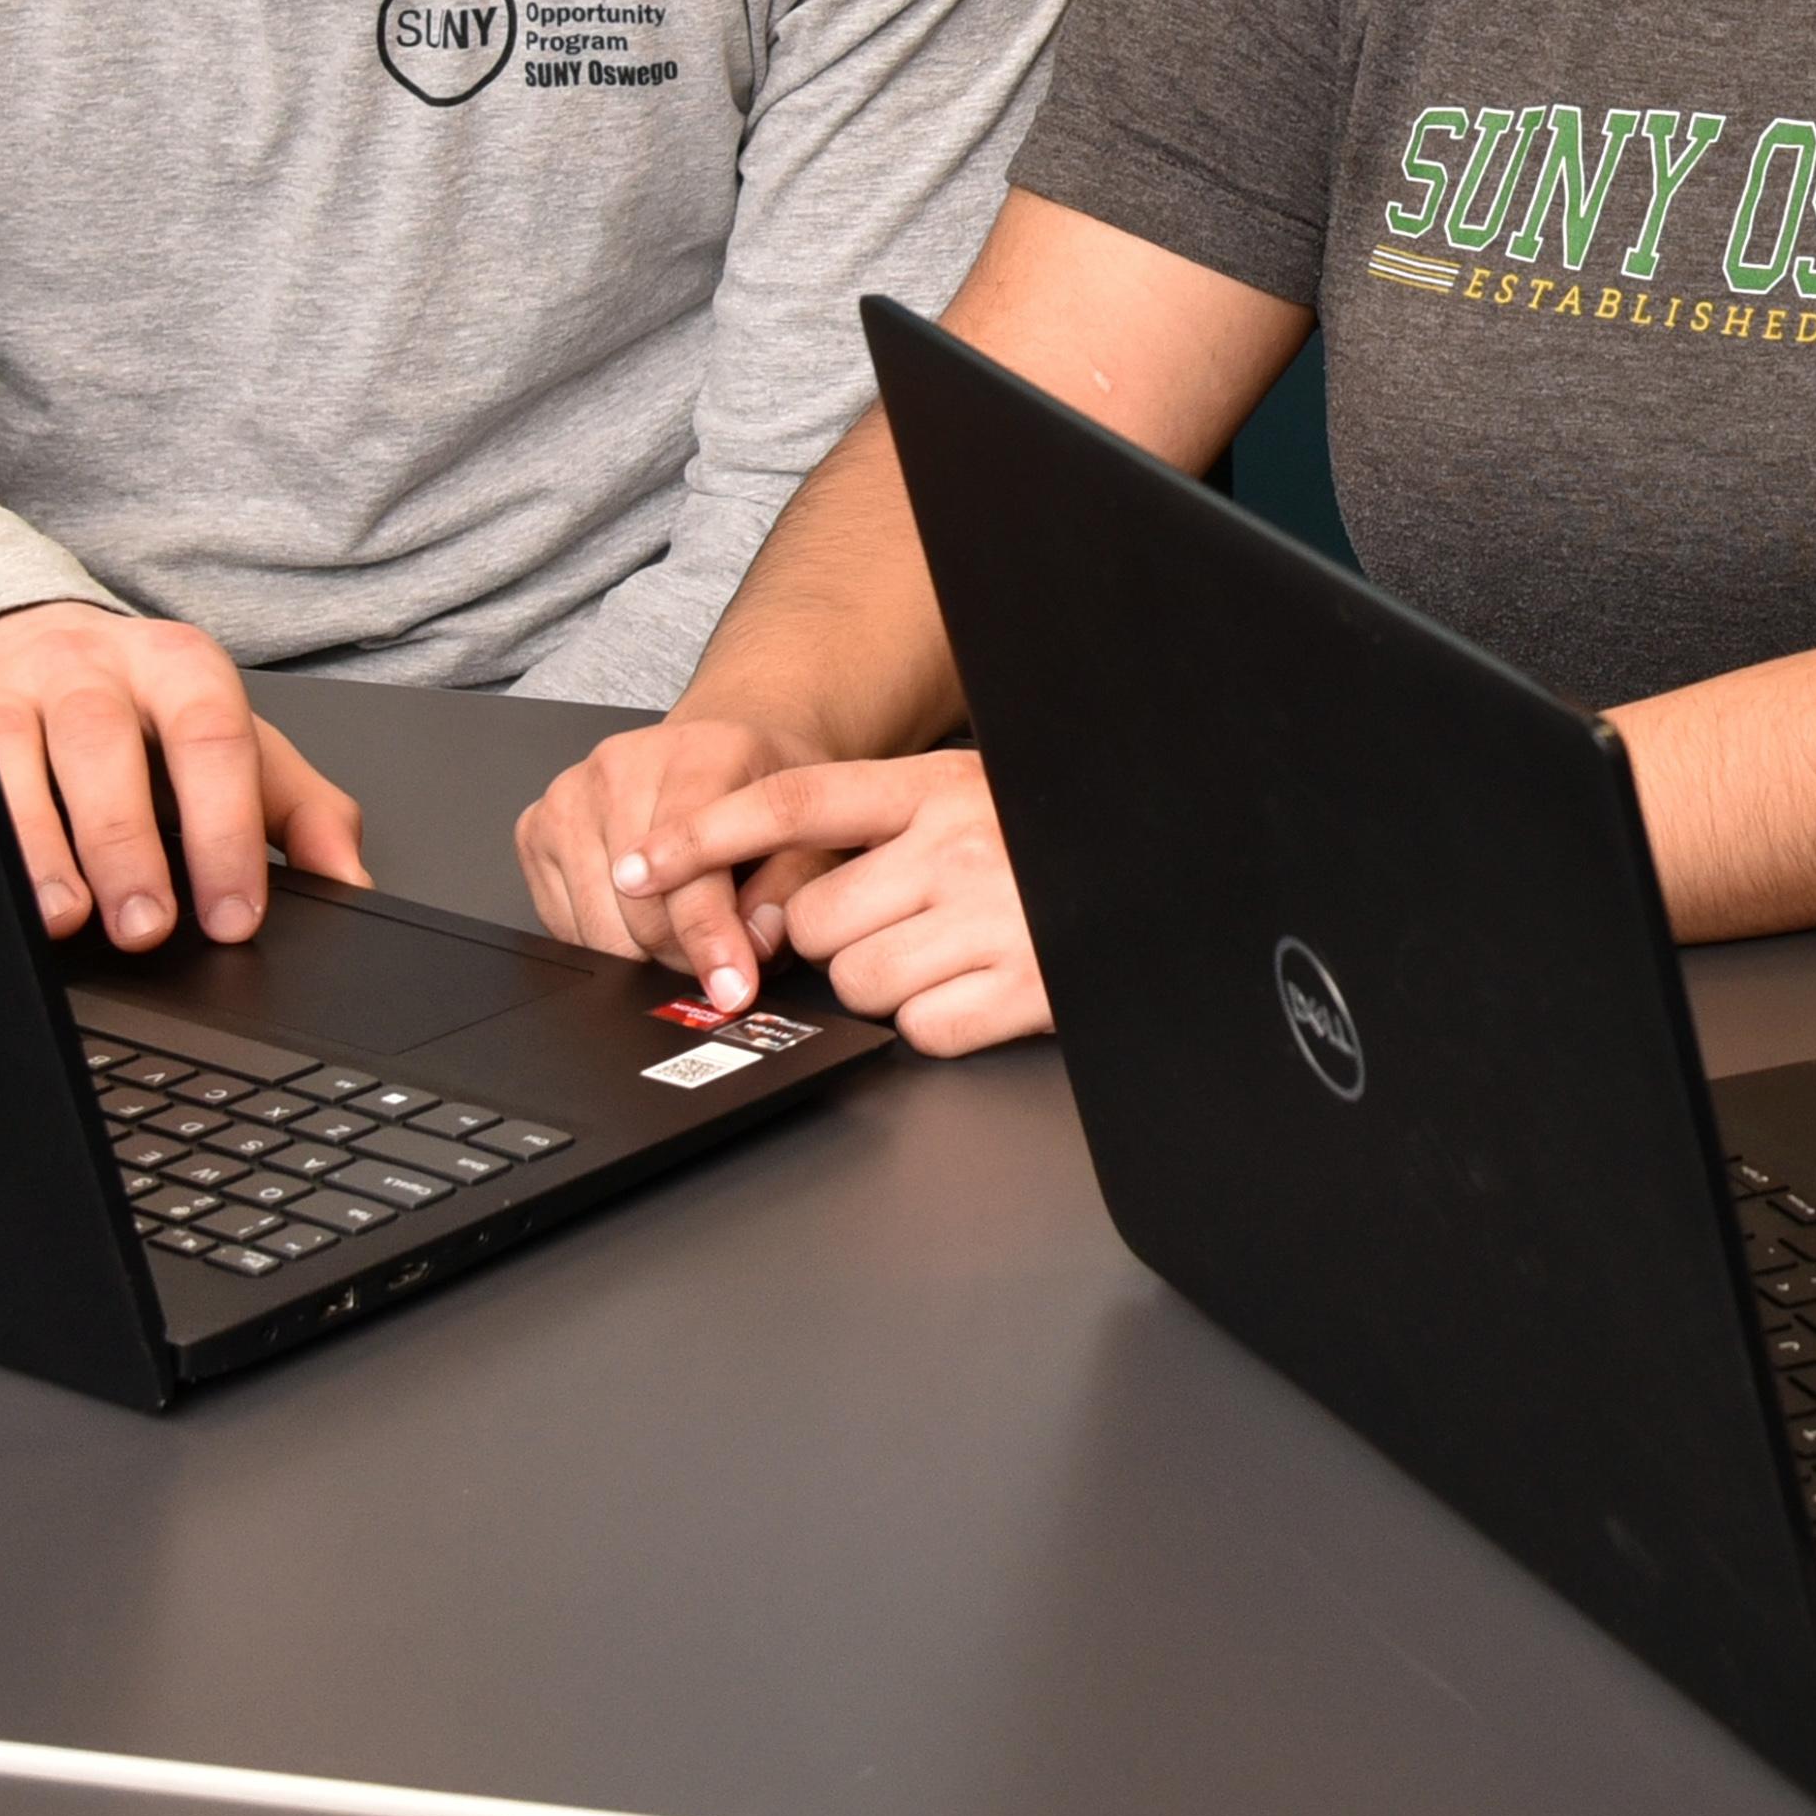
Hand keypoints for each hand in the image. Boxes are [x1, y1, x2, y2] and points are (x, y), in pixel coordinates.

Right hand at [0, 601, 363, 947]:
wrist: (49, 640)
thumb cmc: (153, 712)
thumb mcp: (242, 749)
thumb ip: (304, 813)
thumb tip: (351, 880)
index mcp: (185, 668)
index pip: (213, 741)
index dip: (225, 832)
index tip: (232, 917)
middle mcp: (99, 667)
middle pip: (107, 747)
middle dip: (128, 847)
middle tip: (146, 929)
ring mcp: (18, 686)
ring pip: (17, 755)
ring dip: (42, 847)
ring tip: (66, 919)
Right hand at [514, 706, 825, 1004]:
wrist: (719, 751)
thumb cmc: (760, 786)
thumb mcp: (809, 825)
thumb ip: (792, 886)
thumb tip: (754, 945)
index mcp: (699, 755)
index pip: (692, 860)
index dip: (714, 937)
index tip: (732, 989)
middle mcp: (624, 765)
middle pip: (640, 907)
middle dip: (684, 952)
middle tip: (720, 952)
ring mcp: (570, 794)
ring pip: (597, 925)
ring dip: (644, 952)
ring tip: (683, 926)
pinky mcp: (534, 828)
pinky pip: (564, 925)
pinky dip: (605, 939)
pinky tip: (639, 912)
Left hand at [620, 748, 1046, 1056]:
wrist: (1172, 865)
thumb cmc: (1054, 837)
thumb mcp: (973, 799)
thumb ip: (889, 828)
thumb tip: (785, 892)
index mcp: (941, 786)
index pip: (796, 800)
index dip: (709, 833)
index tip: (642, 863)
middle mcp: (961, 846)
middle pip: (817, 917)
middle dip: (836, 938)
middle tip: (894, 924)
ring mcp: (992, 919)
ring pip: (858, 981)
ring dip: (885, 982)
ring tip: (946, 953)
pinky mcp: (1024, 988)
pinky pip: (921, 1029)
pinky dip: (939, 1020)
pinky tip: (979, 987)